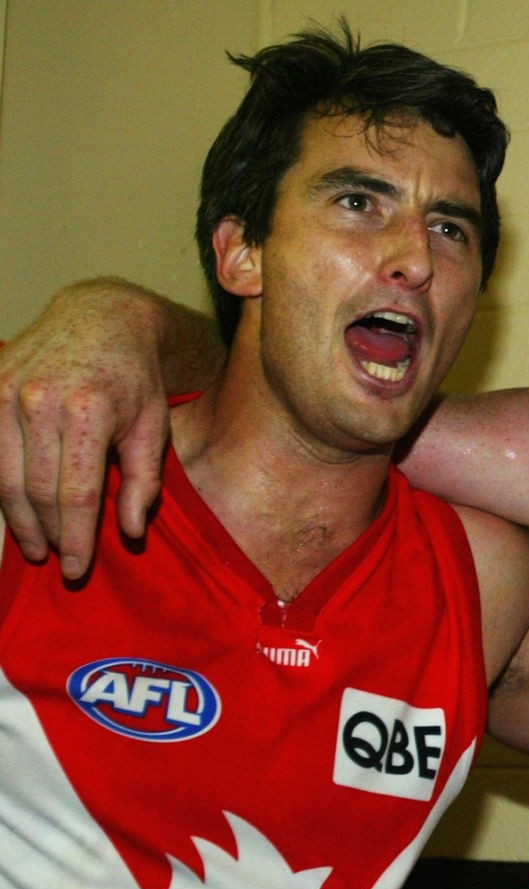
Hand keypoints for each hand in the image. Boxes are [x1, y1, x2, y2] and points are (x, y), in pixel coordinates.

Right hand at [0, 281, 175, 577]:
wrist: (102, 319)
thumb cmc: (135, 380)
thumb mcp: (153, 428)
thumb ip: (143, 483)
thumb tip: (131, 532)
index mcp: (88, 411)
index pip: (76, 494)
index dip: (77, 537)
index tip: (78, 569)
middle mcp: (39, 400)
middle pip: (36, 490)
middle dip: (48, 533)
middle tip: (58, 561)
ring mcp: (6, 391)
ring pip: (4, 476)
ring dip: (18, 519)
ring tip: (35, 546)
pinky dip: (0, 487)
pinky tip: (15, 510)